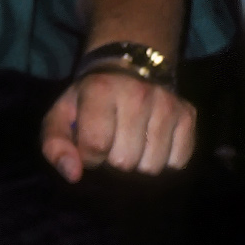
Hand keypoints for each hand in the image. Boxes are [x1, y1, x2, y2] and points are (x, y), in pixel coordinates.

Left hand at [41, 69, 196, 181]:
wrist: (126, 69)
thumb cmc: (88, 99)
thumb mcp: (61, 116)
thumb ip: (56, 146)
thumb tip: (73, 175)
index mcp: (100, 89)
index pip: (96, 145)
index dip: (89, 155)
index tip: (89, 146)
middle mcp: (137, 94)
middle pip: (125, 161)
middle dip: (113, 160)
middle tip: (112, 143)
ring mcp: (167, 103)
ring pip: (152, 166)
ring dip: (138, 163)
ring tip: (130, 143)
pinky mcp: (188, 114)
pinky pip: (178, 161)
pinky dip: (163, 160)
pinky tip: (152, 143)